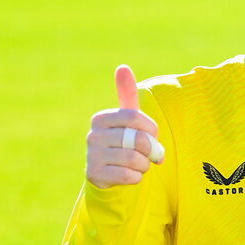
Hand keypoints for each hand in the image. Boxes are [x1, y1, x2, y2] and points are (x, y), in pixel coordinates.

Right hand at [86, 65, 164, 188]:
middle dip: (150, 150)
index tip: (152, 135)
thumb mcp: (127, 120)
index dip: (152, 129)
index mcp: (102, 118)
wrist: (108, 174)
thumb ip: (127, 95)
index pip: (135, 118)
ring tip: (139, 165)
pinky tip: (130, 175)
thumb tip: (122, 67)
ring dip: (144, 165)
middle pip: (137, 140)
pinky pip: (128, 176)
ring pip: (134, 159)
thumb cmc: (123, 142)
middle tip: (149, 154)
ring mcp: (92, 156)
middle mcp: (93, 135)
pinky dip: (137, 177)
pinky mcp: (95, 175)